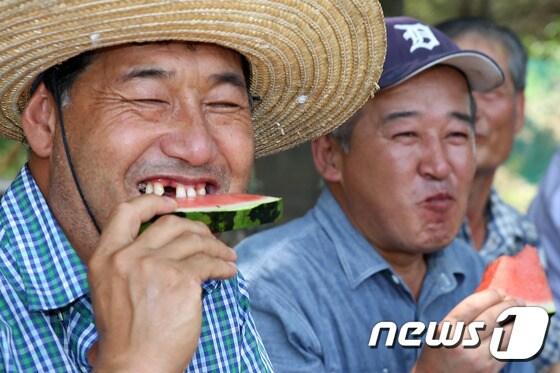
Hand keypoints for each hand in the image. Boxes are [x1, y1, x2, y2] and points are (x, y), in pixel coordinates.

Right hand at [86, 195, 237, 371]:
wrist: (136, 367)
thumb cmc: (127, 337)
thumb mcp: (112, 291)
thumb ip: (130, 263)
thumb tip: (165, 245)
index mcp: (105, 258)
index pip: (125, 212)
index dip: (151, 203)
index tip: (171, 202)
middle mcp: (127, 257)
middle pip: (170, 224)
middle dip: (196, 229)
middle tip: (210, 239)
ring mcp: (154, 266)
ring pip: (195, 241)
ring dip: (216, 247)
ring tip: (227, 257)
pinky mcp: (181, 280)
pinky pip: (209, 263)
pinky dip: (223, 266)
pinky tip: (228, 272)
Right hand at [413, 289, 522, 372]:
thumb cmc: (438, 352)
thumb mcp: (441, 330)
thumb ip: (462, 317)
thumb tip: (491, 300)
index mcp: (447, 329)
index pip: (473, 305)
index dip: (490, 296)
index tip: (499, 291)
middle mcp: (463, 343)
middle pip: (492, 317)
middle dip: (508, 305)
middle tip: (516, 300)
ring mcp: (478, 358)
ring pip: (505, 334)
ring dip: (516, 321)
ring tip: (521, 313)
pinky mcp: (490, 370)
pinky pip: (508, 349)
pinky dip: (515, 338)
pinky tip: (517, 331)